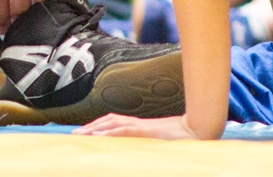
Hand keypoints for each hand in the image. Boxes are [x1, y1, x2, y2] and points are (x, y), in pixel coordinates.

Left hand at [79, 114, 204, 138]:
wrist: (197, 130)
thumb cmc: (180, 139)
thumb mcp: (159, 143)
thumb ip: (146, 144)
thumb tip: (137, 151)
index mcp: (139, 125)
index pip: (113, 122)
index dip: (98, 126)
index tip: (84, 133)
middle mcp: (137, 123)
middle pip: (108, 121)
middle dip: (90, 127)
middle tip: (75, 134)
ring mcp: (141, 126)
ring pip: (112, 123)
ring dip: (95, 128)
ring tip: (81, 134)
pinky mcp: (146, 131)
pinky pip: (124, 130)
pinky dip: (110, 131)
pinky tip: (99, 135)